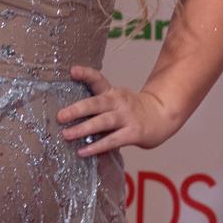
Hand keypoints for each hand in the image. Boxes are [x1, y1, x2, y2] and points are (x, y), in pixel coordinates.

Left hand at [57, 65, 177, 155]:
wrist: (162, 116)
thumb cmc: (132, 111)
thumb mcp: (117, 101)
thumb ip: (97, 107)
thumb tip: (68, 116)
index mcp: (113, 93)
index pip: (98, 79)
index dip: (86, 74)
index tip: (72, 70)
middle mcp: (119, 102)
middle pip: (96, 103)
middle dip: (77, 109)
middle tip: (60, 116)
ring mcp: (127, 117)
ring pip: (103, 122)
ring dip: (83, 128)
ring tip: (66, 134)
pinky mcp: (133, 133)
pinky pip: (112, 140)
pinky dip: (97, 146)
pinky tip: (83, 151)